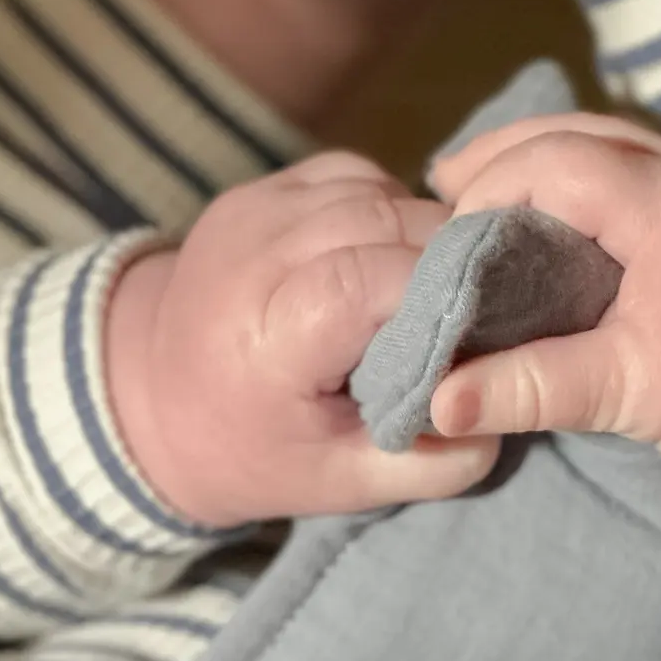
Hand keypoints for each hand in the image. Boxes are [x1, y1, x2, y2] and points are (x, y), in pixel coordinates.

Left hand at [105, 153, 500, 527]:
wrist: (152, 398)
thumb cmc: (256, 449)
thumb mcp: (345, 484)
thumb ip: (433, 460)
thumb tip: (508, 414)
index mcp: (266, 339)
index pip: (369, 279)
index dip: (441, 292)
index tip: (487, 325)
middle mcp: (253, 256)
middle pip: (382, 221)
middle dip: (451, 257)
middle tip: (489, 304)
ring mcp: (252, 211)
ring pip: (376, 189)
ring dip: (428, 230)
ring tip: (448, 284)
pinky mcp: (261, 189)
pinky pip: (353, 176)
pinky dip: (393, 208)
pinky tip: (398, 256)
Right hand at [427, 116, 660, 512]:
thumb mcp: (618, 392)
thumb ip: (522, 384)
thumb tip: (432, 402)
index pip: (555, 161)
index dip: (490, 185)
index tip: (447, 227)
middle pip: (592, 132)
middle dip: (515, 151)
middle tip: (449, 176)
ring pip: (637, 146)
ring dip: (569, 160)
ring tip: (508, 186)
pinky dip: (621, 181)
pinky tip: (589, 214)